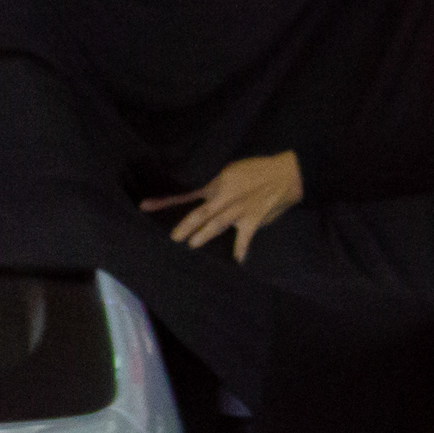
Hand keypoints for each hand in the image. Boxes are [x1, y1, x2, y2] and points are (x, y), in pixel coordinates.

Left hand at [143, 151, 304, 262]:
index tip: (146, 206)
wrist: (287, 173)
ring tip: (192, 245)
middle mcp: (225, 198)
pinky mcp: (253, 220)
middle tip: (173, 237)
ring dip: (203, 236)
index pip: (188, 195)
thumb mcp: (231, 170)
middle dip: (186, 226)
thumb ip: (215, 186)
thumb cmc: (258, 169)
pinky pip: (244, 238)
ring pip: (217, 225)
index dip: (166, 201)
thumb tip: (203, 197)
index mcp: (217, 184)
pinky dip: (240, 250)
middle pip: (201, 213)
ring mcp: (239, 210)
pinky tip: (236, 262)